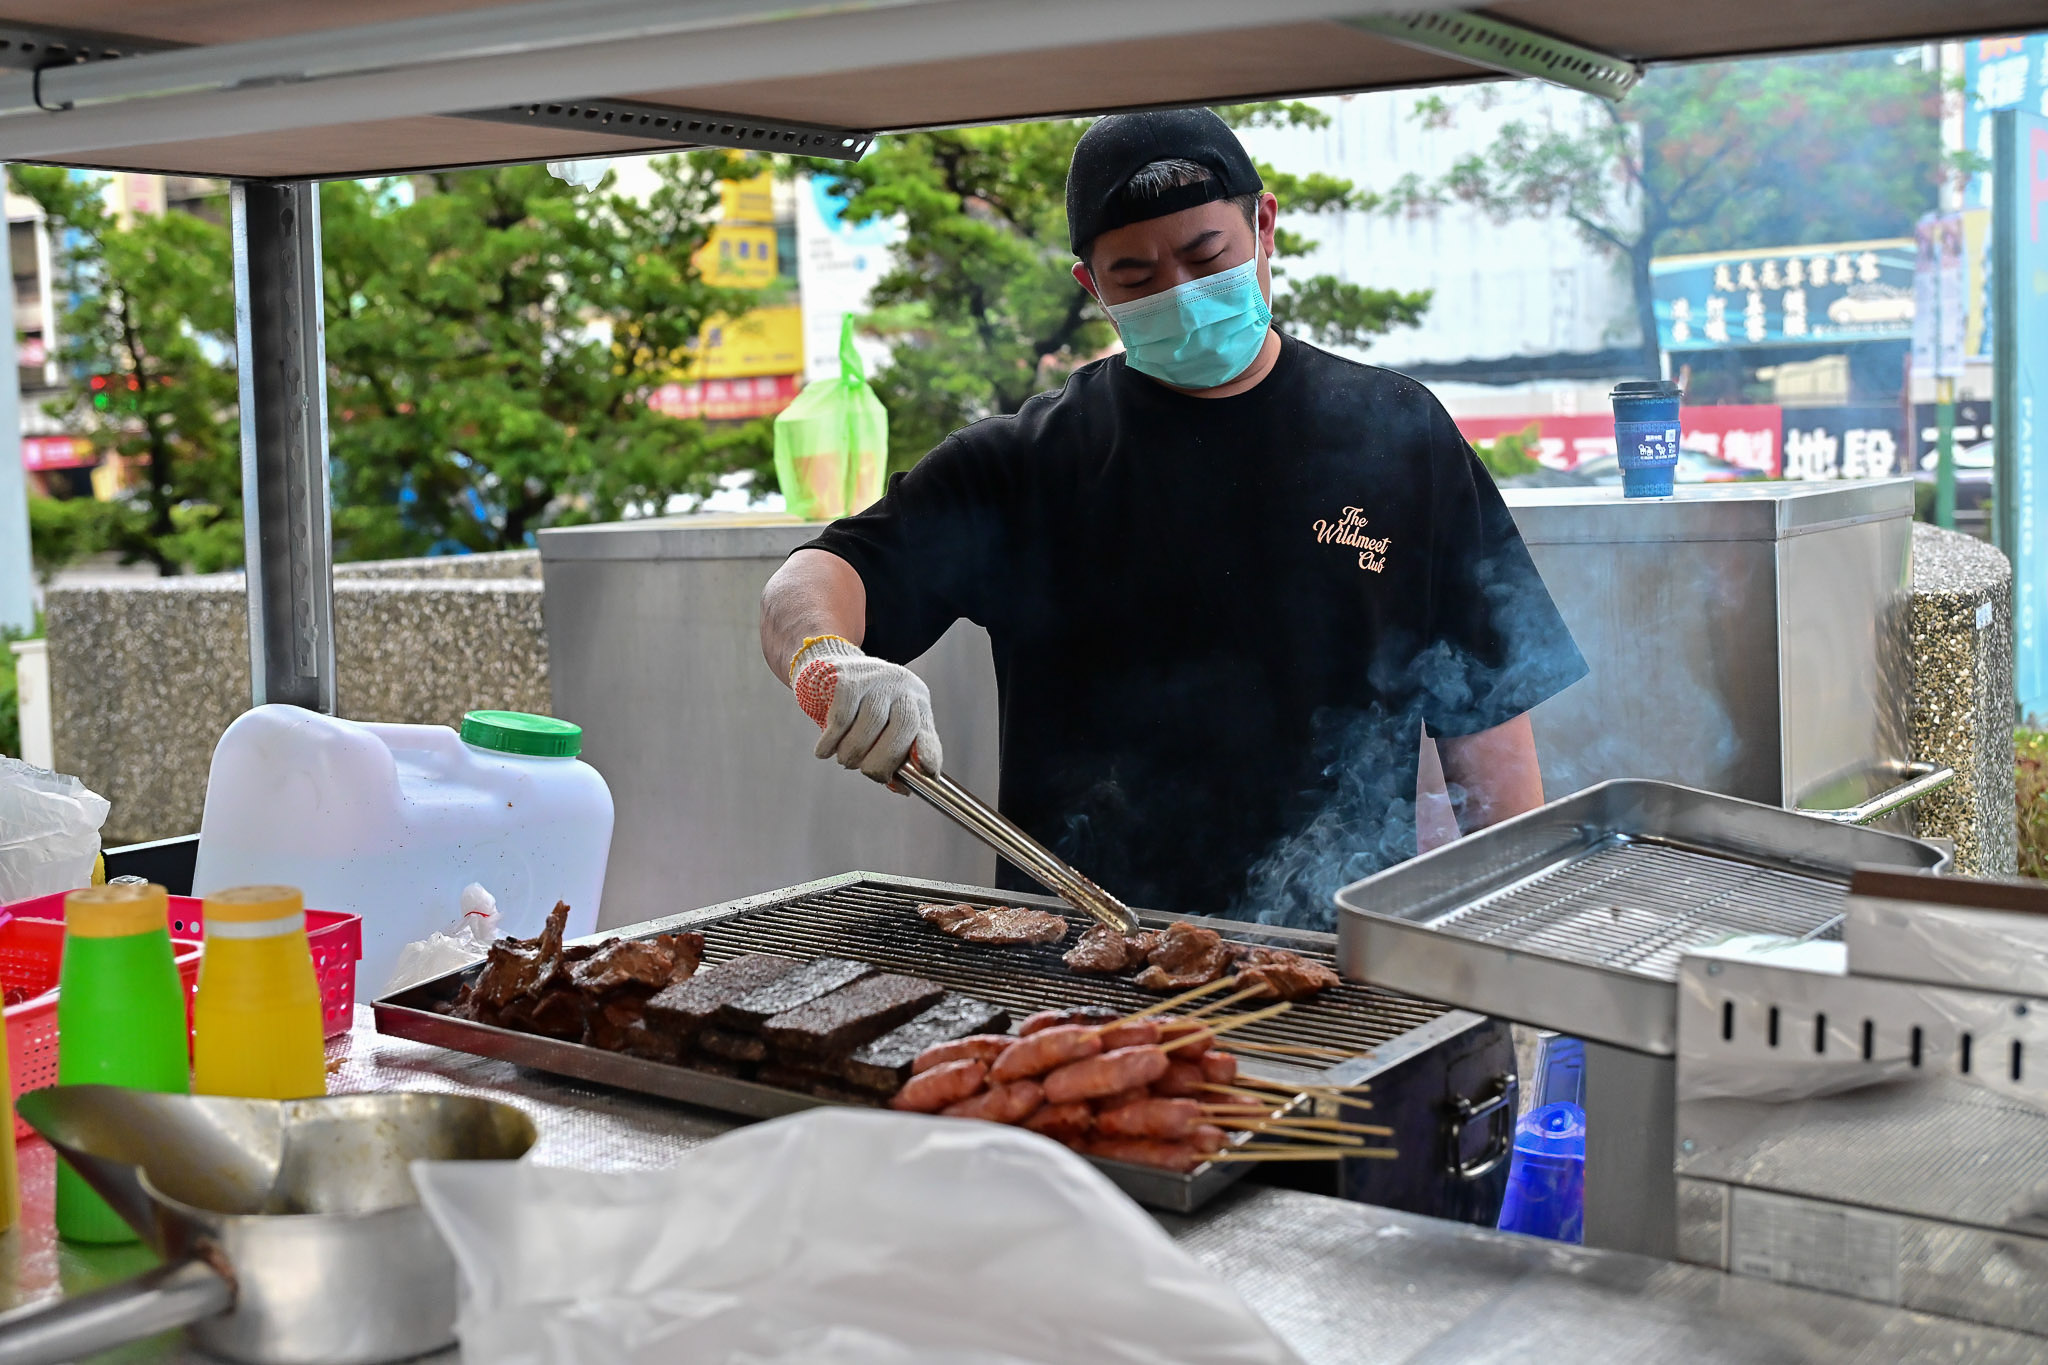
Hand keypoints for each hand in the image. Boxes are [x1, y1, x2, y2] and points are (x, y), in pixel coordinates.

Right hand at [790, 637, 942, 784]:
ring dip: (853, 753)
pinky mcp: (848, 678)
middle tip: (867, 772)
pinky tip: (824, 750)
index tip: (926, 770)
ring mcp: (875, 678)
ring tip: (845, 758)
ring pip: (869, 725)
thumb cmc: (862, 705)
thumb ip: (897, 755)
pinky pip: (841, 718)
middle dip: (883, 760)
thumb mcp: (887, 724)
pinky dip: (831, 741)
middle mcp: (901, 685)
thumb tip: (904, 789)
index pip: (927, 728)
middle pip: (903, 727)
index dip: (928, 751)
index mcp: (917, 701)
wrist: (831, 664)